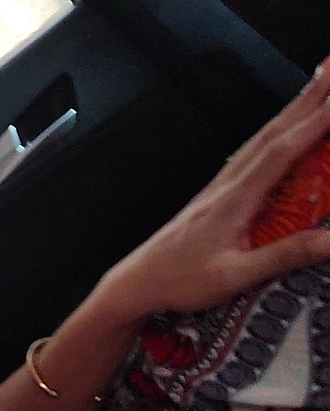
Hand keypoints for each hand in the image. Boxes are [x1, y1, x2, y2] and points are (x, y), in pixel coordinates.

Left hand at [101, 55, 329, 318]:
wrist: (138, 282)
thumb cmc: (179, 281)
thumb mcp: (235, 275)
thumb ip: (284, 256)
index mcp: (233, 201)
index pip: (280, 153)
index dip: (313, 125)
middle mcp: (225, 186)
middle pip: (271, 135)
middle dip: (306, 102)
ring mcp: (218, 188)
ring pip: (259, 141)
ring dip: (289, 113)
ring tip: (315, 89)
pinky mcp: (214, 197)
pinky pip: (248, 156)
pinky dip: (271, 136)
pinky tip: (278, 132)